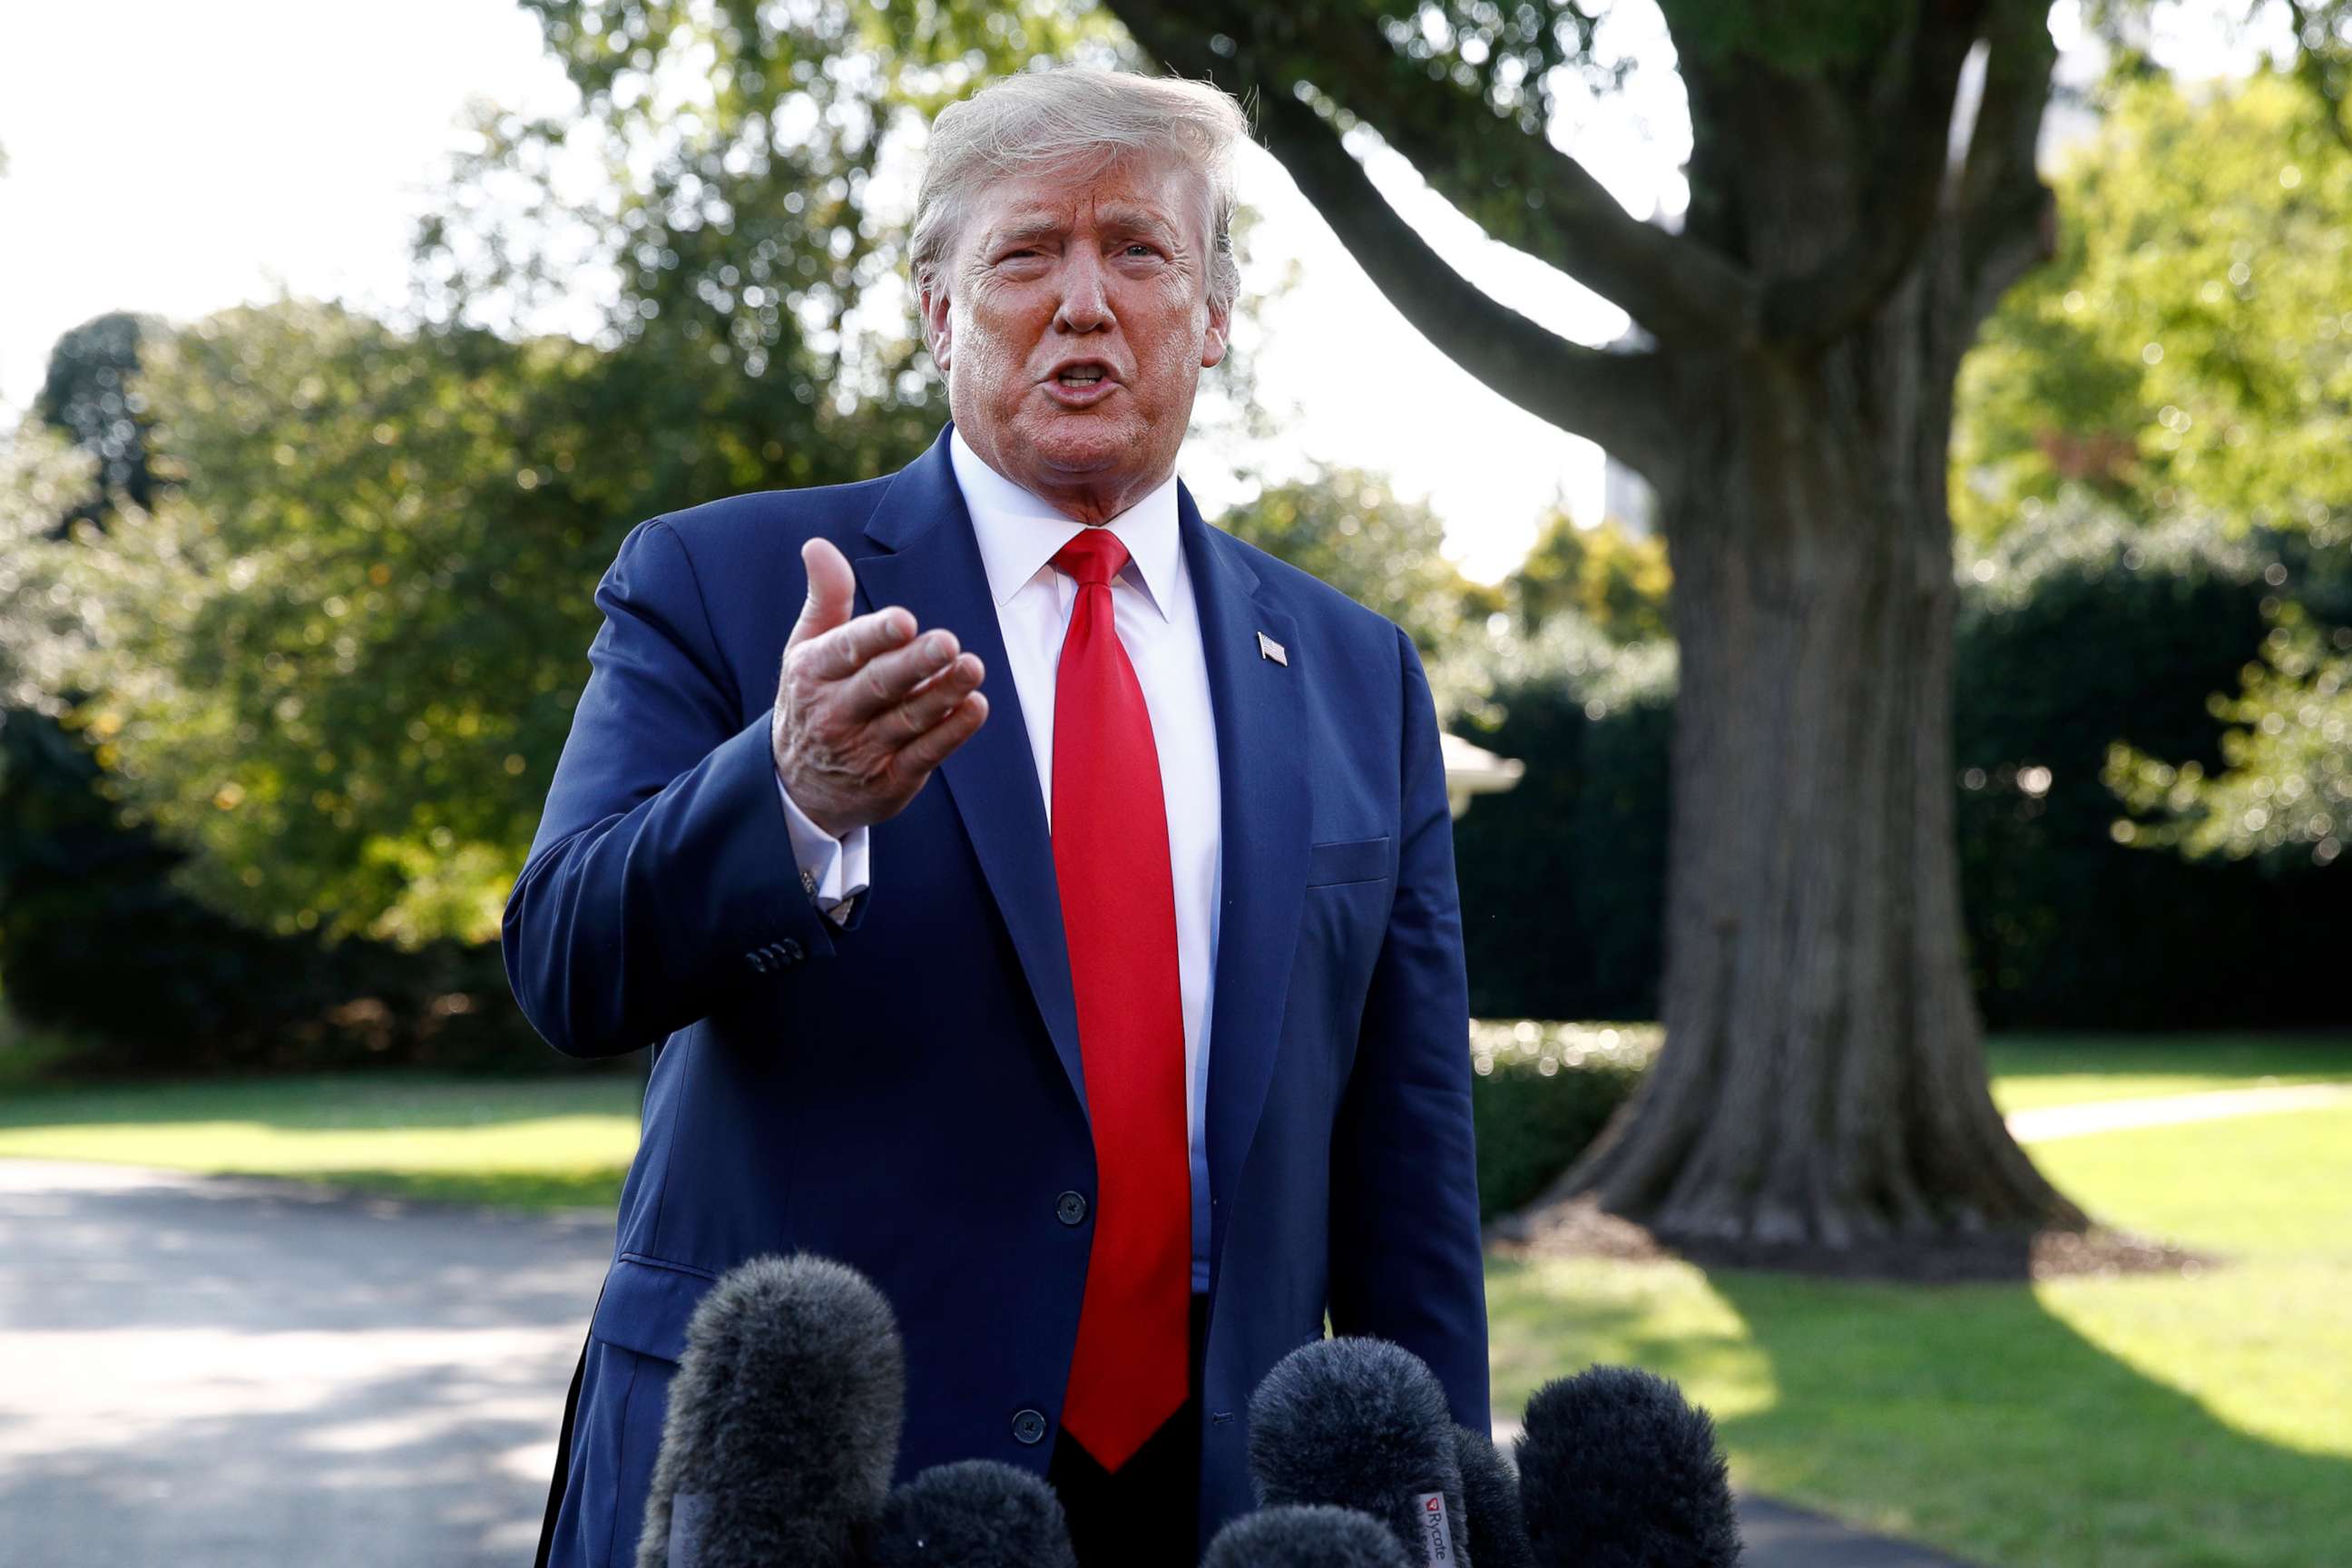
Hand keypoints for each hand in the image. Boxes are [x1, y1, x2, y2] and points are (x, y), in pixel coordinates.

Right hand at [772, 535, 987, 836]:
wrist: (797, 788)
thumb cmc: (813, 700)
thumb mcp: (806, 649)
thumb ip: (824, 598)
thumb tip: (817, 544)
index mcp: (813, 673)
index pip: (847, 650)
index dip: (875, 636)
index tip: (904, 620)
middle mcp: (835, 713)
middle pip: (880, 685)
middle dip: (914, 664)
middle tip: (948, 642)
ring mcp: (864, 750)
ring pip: (908, 720)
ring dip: (943, 695)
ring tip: (974, 668)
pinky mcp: (892, 780)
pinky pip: (925, 754)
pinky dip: (951, 733)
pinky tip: (975, 707)